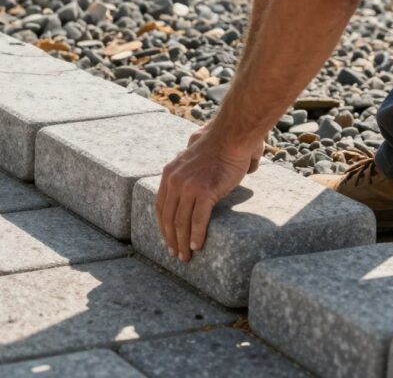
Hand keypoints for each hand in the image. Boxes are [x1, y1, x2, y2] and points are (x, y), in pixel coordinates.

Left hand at [156, 128, 261, 262]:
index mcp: (169, 173)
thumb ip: (188, 165)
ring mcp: (189, 187)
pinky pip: (198, 220)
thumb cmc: (218, 143)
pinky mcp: (205, 192)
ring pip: (181, 222)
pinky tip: (197, 247)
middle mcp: (175, 181)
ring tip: (186, 257)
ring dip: (182, 242)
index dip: (163, 224)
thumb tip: (195, 169)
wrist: (232, 136)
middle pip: (168, 217)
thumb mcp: (191, 153)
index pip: (160, 205)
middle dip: (170, 238)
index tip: (167, 238)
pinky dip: (196, 236)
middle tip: (175, 254)